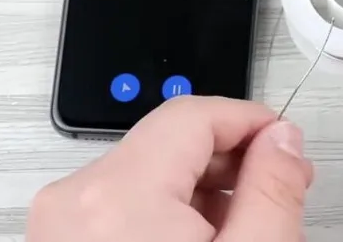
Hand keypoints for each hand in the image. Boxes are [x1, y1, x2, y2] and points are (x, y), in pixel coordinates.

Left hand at [26, 96, 312, 241]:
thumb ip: (273, 190)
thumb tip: (284, 140)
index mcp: (119, 195)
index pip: (194, 114)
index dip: (251, 119)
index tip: (285, 140)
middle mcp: (74, 200)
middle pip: (169, 140)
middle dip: (231, 157)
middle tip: (277, 185)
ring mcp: (57, 224)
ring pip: (147, 172)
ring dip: (201, 187)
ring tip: (242, 225)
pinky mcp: (57, 241)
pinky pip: (120, 203)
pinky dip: (166, 212)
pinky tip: (202, 239)